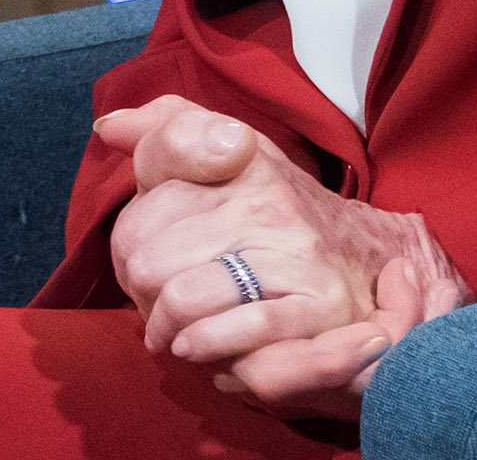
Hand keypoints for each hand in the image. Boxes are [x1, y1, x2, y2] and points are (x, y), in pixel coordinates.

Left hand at [98, 98, 472, 418]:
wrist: (365, 258)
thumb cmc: (274, 211)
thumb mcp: (229, 154)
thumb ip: (169, 133)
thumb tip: (110, 128)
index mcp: (246, 156)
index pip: (145, 196)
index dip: (133, 231)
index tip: (152, 241)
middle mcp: (271, 200)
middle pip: (146, 259)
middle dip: (141, 289)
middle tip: (160, 297)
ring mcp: (297, 254)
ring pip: (181, 300)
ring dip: (166, 328)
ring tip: (176, 329)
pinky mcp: (317, 307)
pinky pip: (232, 334)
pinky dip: (204, 348)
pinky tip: (200, 347)